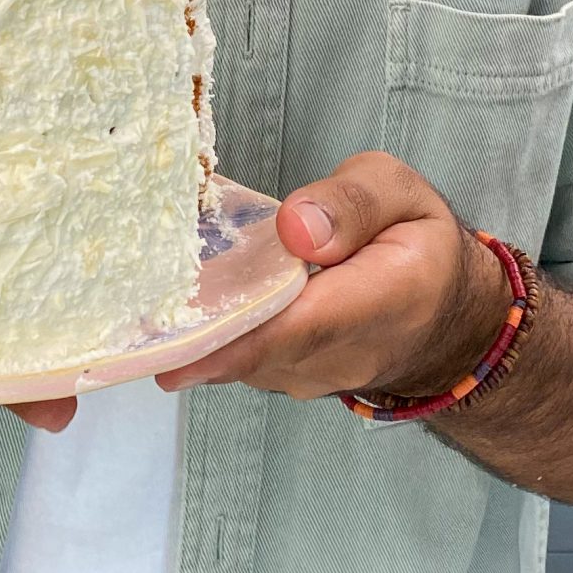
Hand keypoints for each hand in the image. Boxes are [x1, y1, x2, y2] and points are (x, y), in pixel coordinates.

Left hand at [156, 151, 500, 403]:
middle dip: (189, 330)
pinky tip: (175, 300)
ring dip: (192, 335)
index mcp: (383, 299)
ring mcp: (310, 377)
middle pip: (252, 349)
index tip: (167, 342)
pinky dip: (206, 335)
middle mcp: (341, 355)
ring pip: (236, 360)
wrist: (447, 321)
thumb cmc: (418, 242)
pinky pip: (237, 361)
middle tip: (126, 302)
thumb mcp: (402, 193)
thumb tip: (294, 227)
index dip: (231, 335)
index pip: (298, 326)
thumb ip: (352, 202)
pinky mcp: (287, 380)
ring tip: (142, 292)